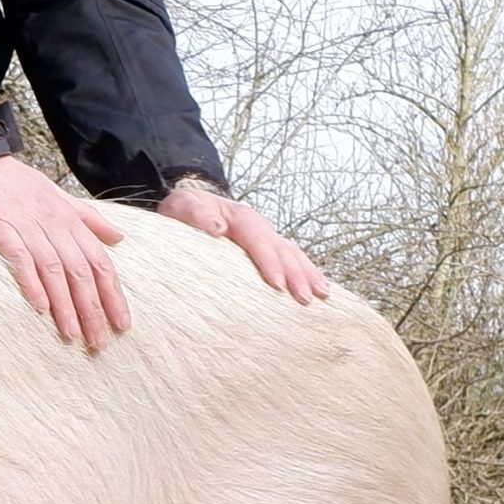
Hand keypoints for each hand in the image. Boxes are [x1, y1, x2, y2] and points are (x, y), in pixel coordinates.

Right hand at [0, 155, 128, 350]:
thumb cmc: (14, 181)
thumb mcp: (56, 194)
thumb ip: (87, 218)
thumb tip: (119, 237)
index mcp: (69, 217)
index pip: (99, 261)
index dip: (112, 294)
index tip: (121, 324)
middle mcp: (53, 222)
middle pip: (80, 272)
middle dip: (92, 310)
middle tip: (98, 343)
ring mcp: (26, 224)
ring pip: (54, 270)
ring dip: (65, 305)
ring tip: (72, 335)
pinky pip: (19, 257)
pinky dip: (31, 282)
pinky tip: (39, 307)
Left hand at [155, 181, 328, 302]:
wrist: (190, 206)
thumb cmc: (184, 210)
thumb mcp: (181, 205)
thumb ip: (195, 213)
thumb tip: (217, 227)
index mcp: (238, 216)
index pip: (257, 238)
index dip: (268, 260)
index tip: (276, 284)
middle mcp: (257, 227)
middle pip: (281, 249)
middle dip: (295, 274)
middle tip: (304, 298)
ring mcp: (265, 238)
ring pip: (293, 254)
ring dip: (308, 275)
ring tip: (322, 295)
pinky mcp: (267, 249)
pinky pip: (292, 260)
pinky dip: (307, 273)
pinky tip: (320, 290)